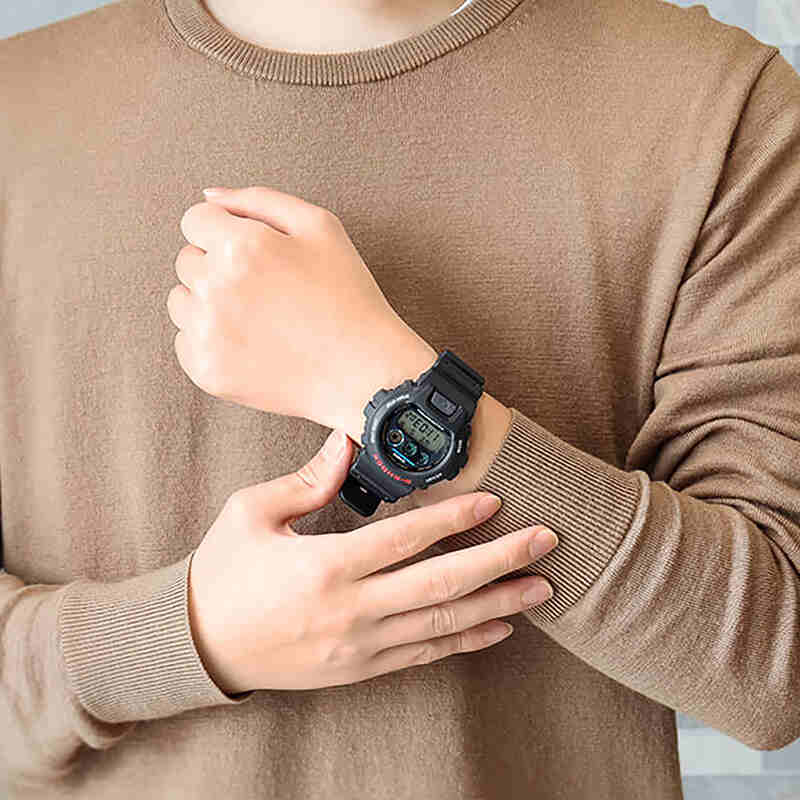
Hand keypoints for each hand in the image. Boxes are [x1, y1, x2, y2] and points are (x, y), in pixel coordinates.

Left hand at [167, 186, 437, 439]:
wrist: (363, 373)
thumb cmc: (348, 295)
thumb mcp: (320, 227)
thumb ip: (259, 199)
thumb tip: (208, 196)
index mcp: (240, 246)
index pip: (194, 220)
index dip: (225, 231)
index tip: (254, 254)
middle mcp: (215, 288)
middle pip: (187, 260)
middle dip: (217, 265)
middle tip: (265, 289)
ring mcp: (208, 333)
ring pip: (180, 301)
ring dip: (207, 302)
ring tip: (257, 317)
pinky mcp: (207, 371)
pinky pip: (185, 342)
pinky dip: (211, 341)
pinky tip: (252, 345)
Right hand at [187, 428, 557, 693]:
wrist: (199, 644)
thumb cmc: (225, 571)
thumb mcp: (251, 513)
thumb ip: (307, 481)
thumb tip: (348, 442)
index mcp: (322, 566)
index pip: (404, 538)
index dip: (453, 516)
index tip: (494, 498)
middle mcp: (349, 611)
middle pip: (440, 584)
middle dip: (499, 560)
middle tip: (545, 541)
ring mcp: (358, 647)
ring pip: (442, 626)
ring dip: (497, 604)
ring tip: (542, 587)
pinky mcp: (359, 669)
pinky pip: (423, 656)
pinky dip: (465, 642)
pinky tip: (500, 628)